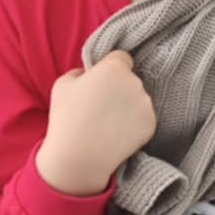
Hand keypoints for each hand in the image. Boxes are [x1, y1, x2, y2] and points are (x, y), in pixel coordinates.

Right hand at [37, 50, 155, 195]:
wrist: (78, 157)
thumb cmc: (66, 118)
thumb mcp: (63, 84)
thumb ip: (81, 71)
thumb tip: (92, 72)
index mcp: (113, 68)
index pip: (122, 57)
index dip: (111, 68)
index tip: (103, 82)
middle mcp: (134, 82)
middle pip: (130, 79)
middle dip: (120, 88)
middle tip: (102, 106)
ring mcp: (145, 104)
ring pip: (138, 98)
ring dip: (128, 106)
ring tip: (108, 123)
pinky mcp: (151, 124)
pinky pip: (144, 117)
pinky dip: (134, 124)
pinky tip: (116, 133)